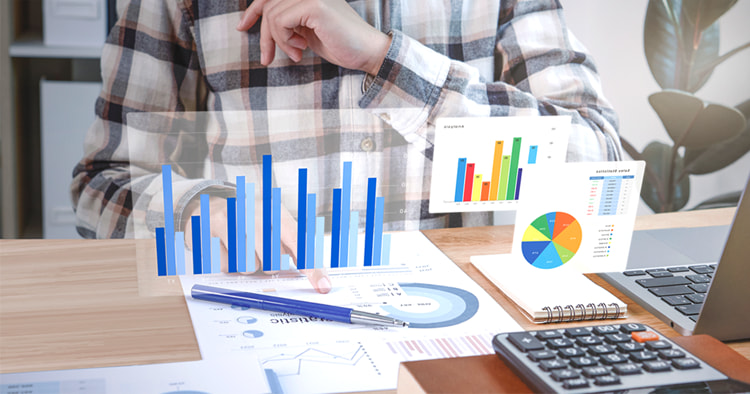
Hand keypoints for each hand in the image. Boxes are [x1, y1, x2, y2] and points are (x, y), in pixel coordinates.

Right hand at [184, 196, 331, 293]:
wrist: (211, 203)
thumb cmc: (251, 220)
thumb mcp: (277, 224)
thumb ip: (297, 248)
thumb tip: (319, 278)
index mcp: (277, 212)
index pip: (300, 243)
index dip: (312, 267)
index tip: (322, 286)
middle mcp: (257, 214)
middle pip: (273, 263)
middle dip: (267, 265)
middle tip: (260, 252)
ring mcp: (233, 221)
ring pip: (249, 267)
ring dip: (248, 265)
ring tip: (243, 248)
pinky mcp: (213, 230)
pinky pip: (227, 266)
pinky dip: (229, 264)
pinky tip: (227, 247)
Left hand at [236, 0, 391, 74]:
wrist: (367, 52)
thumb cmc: (340, 44)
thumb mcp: (305, 30)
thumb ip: (287, 21)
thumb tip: (261, 21)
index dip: (252, 11)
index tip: (242, 27)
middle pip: (268, 5)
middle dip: (264, 35)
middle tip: (267, 59)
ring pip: (272, 15)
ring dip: (279, 41)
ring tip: (296, 54)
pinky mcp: (315, 5)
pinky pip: (281, 21)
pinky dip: (285, 40)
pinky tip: (300, 50)